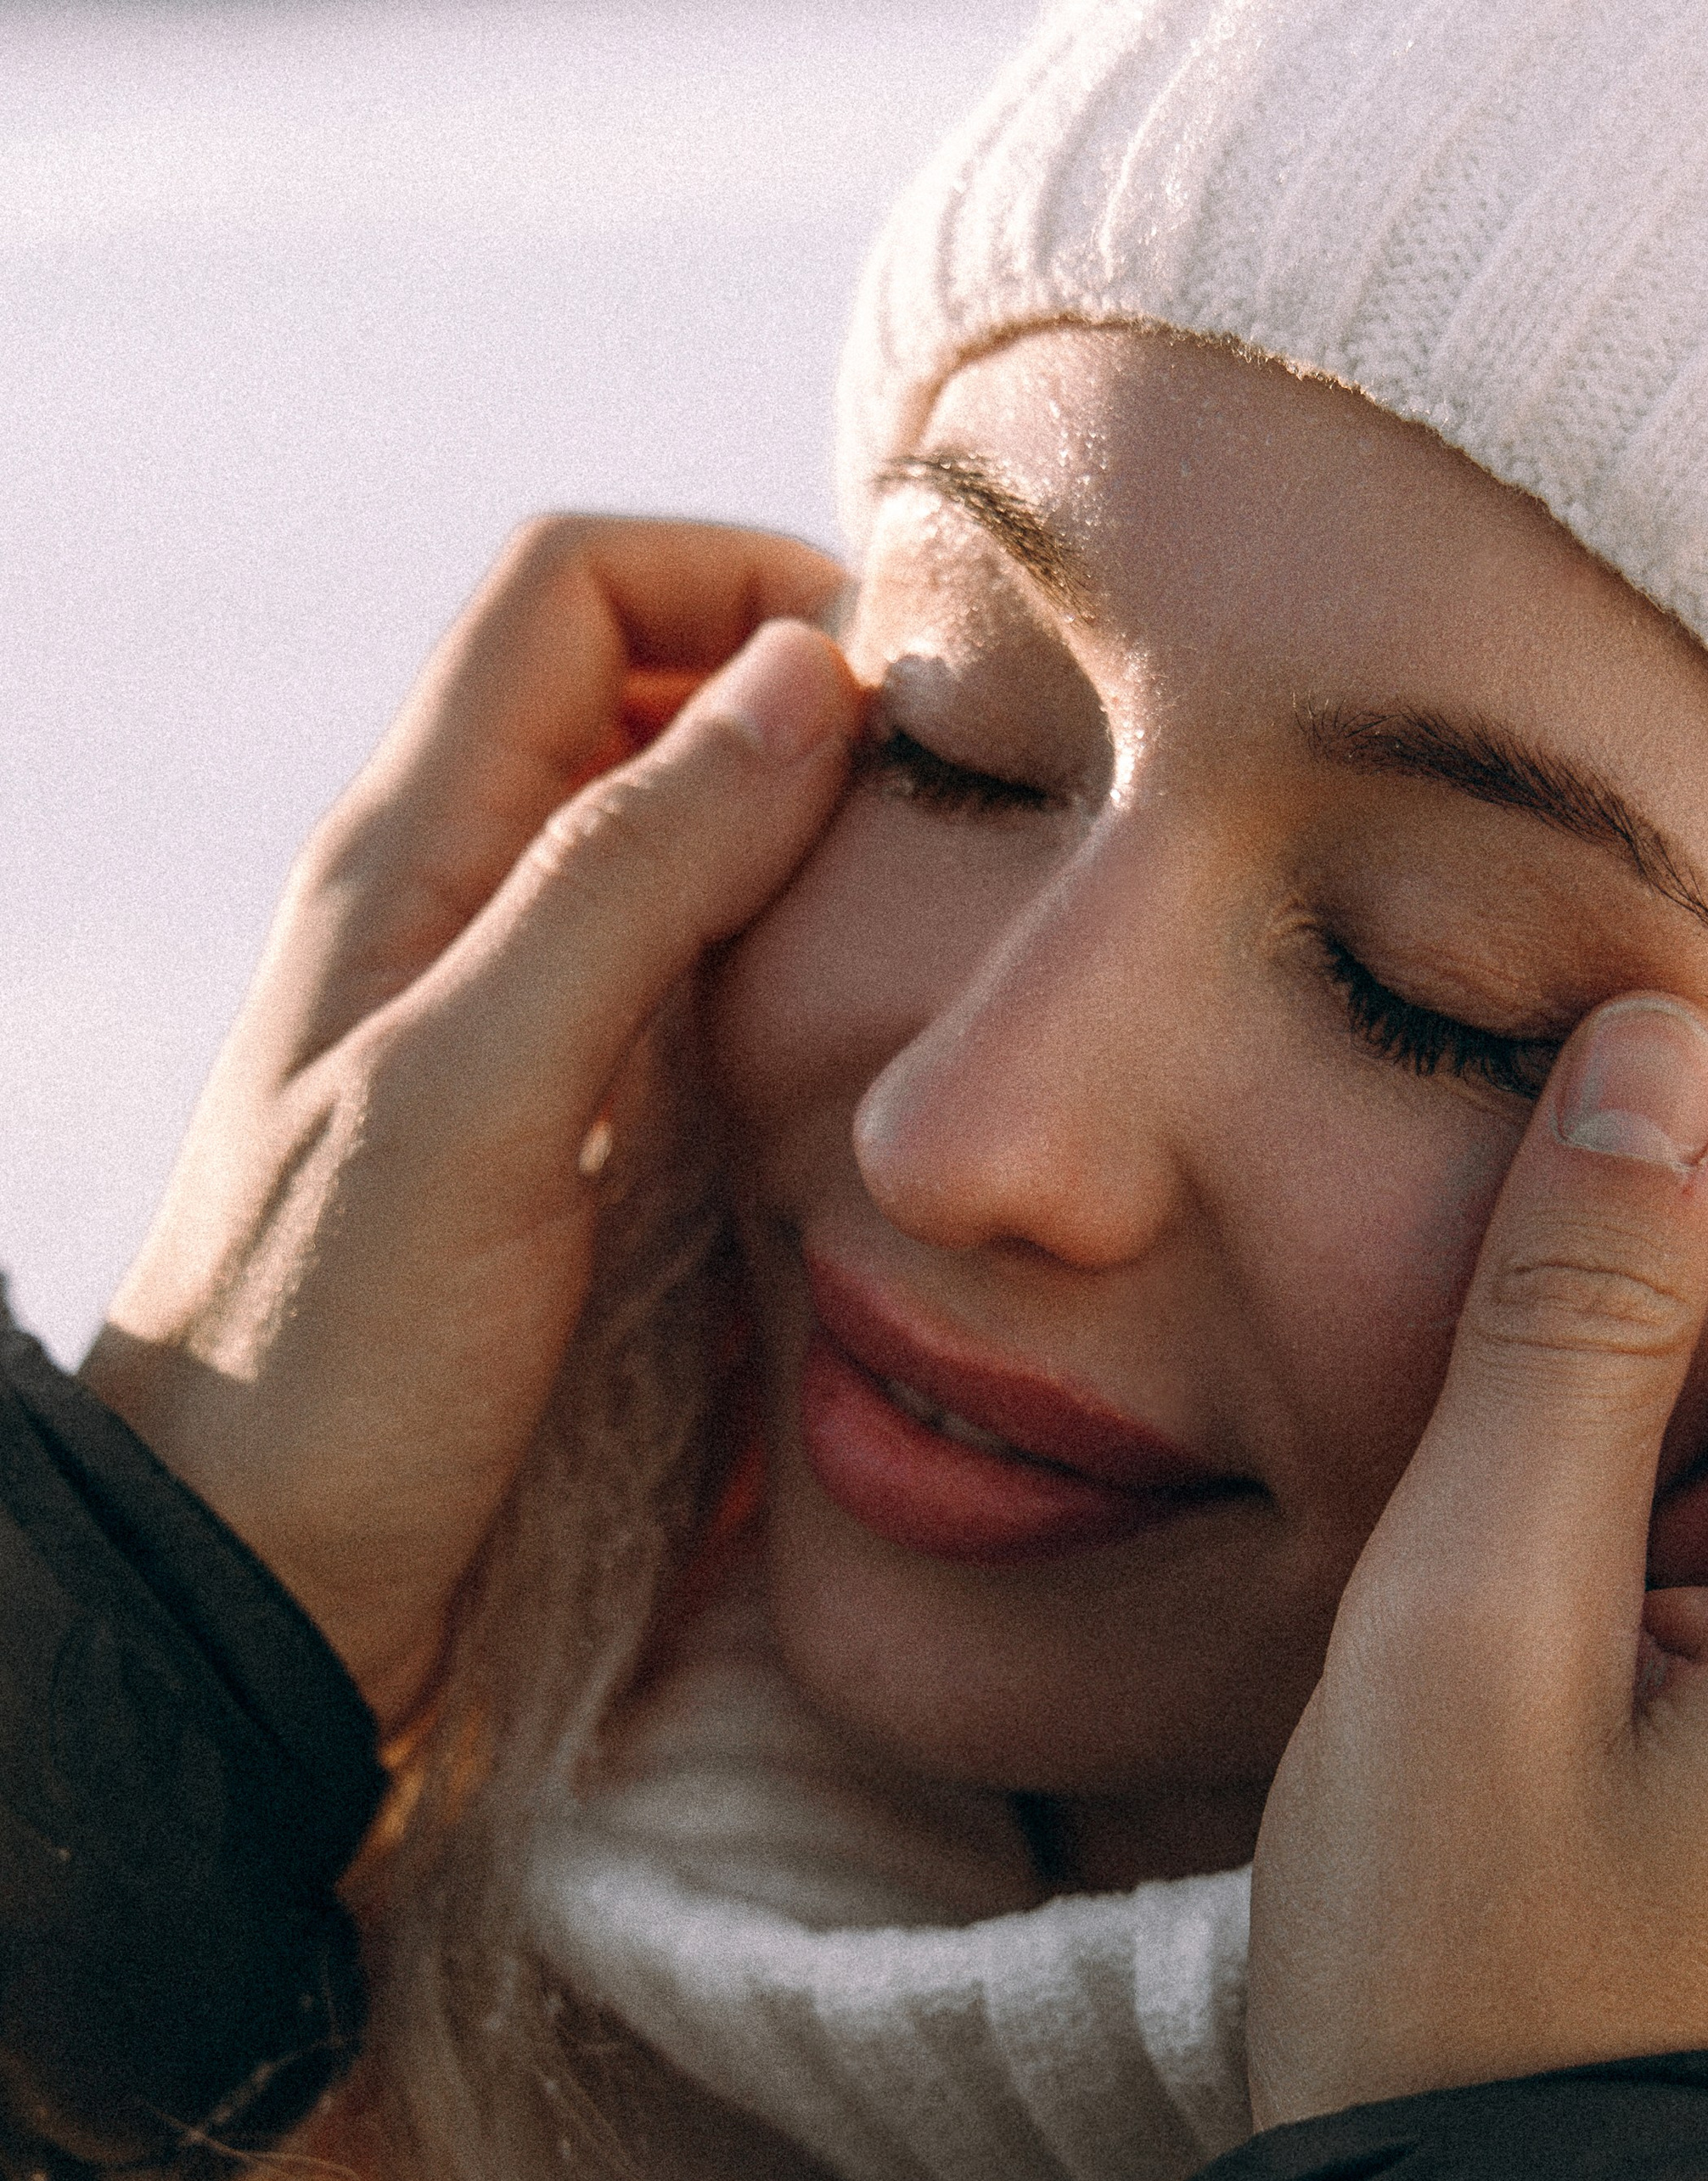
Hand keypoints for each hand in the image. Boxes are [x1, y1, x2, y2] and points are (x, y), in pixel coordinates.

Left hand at [83, 519, 861, 1727]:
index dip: (733, 579)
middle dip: (800, 711)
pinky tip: (874, 1069)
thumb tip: (807, 682)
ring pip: (685, 864)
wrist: (260, 1592)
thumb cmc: (330, 1357)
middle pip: (645, 710)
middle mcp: (462, 922)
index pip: (574, 592)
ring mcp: (522, 1044)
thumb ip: (628, 883)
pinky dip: (793, 997)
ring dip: (810, 861)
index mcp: (409, 857)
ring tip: (947, 930)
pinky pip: (697, 1016)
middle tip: (964, 806)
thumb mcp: (478, 1098)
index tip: (897, 679)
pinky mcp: (573, 1162)